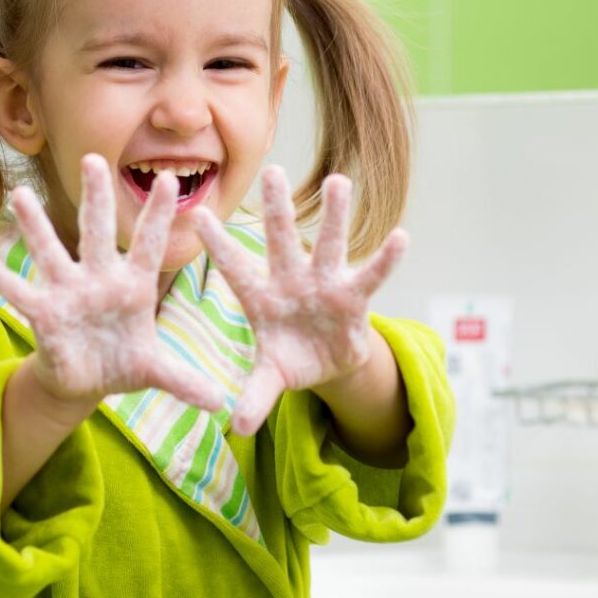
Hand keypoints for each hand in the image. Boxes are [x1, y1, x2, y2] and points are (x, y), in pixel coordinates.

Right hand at [0, 153, 224, 413]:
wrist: (86, 382)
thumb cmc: (122, 364)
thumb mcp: (154, 372)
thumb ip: (183, 380)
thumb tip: (220, 405)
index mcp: (133, 286)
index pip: (148, 244)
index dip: (157, 215)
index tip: (168, 180)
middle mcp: (99, 279)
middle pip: (96, 232)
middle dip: (95, 198)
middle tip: (92, 158)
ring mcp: (68, 293)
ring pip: (50, 252)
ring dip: (35, 226)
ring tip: (19, 196)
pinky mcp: (43, 314)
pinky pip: (22, 293)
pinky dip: (6, 279)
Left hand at [191, 164, 407, 436]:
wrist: (325, 363)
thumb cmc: (289, 359)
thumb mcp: (270, 378)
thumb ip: (255, 397)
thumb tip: (235, 428)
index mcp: (260, 298)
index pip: (234, 268)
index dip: (217, 245)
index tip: (196, 215)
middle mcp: (291, 281)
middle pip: (282, 241)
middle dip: (277, 208)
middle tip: (272, 170)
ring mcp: (324, 285)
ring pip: (330, 245)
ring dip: (335, 216)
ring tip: (339, 181)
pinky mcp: (354, 298)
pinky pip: (371, 276)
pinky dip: (385, 260)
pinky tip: (401, 236)